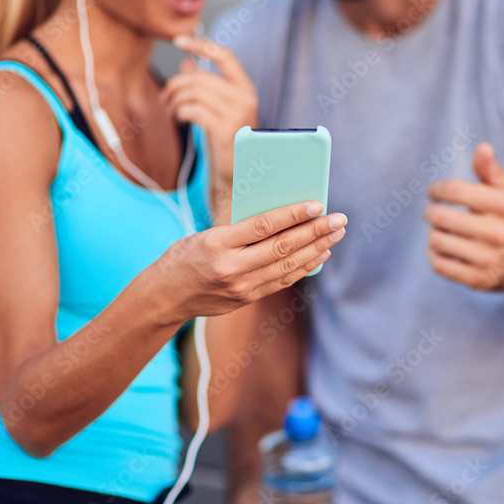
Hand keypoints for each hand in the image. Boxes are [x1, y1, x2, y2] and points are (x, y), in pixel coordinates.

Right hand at [151, 201, 346, 323]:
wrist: (164, 297)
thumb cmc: (184, 256)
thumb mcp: (205, 235)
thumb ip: (240, 229)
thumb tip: (283, 217)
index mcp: (217, 244)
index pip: (263, 226)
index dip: (292, 215)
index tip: (316, 204)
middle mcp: (231, 268)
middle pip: (282, 247)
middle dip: (315, 232)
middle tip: (339, 219)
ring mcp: (241, 288)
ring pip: (287, 265)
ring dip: (316, 248)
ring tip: (335, 234)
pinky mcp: (247, 299)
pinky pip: (282, 281)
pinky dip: (304, 266)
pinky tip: (319, 254)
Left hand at [162, 35, 256, 197]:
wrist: (236, 176)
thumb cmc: (225, 142)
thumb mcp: (217, 110)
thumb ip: (205, 86)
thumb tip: (187, 62)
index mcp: (245, 90)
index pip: (225, 56)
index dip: (201, 45)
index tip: (178, 40)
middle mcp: (245, 99)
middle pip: (201, 76)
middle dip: (176, 84)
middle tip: (165, 97)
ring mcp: (237, 115)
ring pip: (195, 92)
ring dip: (175, 100)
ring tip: (171, 110)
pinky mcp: (225, 131)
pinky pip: (193, 110)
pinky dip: (180, 112)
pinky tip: (179, 118)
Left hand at [424, 142, 503, 290]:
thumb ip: (489, 169)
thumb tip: (483, 148)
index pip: (453, 190)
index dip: (437, 189)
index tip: (435, 192)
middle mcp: (499, 233)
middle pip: (439, 217)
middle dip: (430, 212)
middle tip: (434, 212)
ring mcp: (489, 259)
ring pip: (435, 241)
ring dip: (432, 234)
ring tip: (441, 231)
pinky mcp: (479, 280)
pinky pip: (439, 265)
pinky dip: (434, 255)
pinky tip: (443, 248)